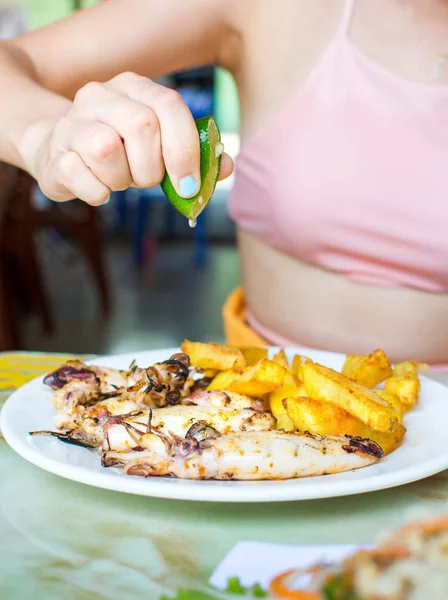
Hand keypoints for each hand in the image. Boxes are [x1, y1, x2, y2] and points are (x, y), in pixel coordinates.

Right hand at [33, 72, 233, 204]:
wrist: (62, 152)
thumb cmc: (122, 153)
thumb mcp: (160, 149)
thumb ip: (195, 155)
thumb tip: (225, 166)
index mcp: (134, 87)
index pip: (169, 105)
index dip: (185, 150)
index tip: (189, 185)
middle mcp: (99, 95)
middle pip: (142, 126)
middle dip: (152, 167)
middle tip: (147, 180)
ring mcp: (71, 121)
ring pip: (107, 150)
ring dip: (122, 180)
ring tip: (118, 179)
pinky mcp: (53, 153)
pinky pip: (81, 177)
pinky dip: (97, 193)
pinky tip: (97, 187)